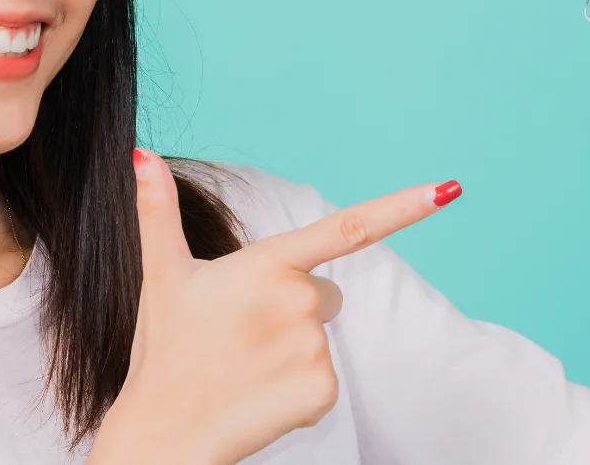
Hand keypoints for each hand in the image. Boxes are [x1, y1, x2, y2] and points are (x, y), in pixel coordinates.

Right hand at [90, 149, 458, 464]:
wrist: (163, 433)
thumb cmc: (164, 349)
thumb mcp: (161, 275)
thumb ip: (156, 211)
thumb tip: (142, 155)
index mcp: (266, 264)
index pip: (346, 227)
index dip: (402, 206)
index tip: (448, 190)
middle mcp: (298, 300)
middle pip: (324, 293)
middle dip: (292, 309)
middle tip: (240, 334)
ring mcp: (313, 348)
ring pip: (322, 337)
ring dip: (291, 350)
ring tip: (244, 366)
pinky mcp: (323, 392)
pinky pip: (326, 380)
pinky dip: (297, 389)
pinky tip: (260, 395)